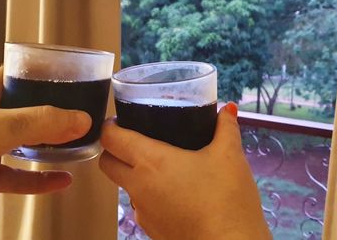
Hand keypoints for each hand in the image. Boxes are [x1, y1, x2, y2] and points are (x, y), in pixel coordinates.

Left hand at [0, 67, 91, 238]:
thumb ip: (38, 122)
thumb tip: (79, 119)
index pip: (22, 75)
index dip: (47, 75)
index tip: (76, 78)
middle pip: (30, 111)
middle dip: (57, 114)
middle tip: (84, 115)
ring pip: (28, 144)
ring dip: (52, 147)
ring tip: (78, 146)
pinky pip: (21, 177)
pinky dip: (41, 179)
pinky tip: (60, 181)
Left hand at [99, 103, 270, 239]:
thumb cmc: (227, 199)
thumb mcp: (230, 156)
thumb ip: (226, 127)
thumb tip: (226, 109)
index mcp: (150, 162)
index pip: (110, 138)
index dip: (109, 126)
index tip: (119, 121)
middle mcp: (138, 186)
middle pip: (106, 163)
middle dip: (113, 149)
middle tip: (133, 140)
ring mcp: (142, 211)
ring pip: (124, 186)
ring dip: (132, 174)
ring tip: (160, 166)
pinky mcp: (151, 230)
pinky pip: (141, 206)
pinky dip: (149, 196)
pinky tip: (174, 193)